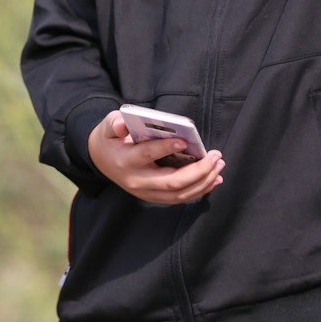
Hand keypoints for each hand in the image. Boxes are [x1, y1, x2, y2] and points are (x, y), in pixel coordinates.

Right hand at [88, 111, 225, 204]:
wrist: (101, 160)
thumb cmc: (110, 139)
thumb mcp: (107, 126)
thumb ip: (115, 123)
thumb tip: (123, 124)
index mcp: (124, 160)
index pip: (146, 155)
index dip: (165, 148)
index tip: (184, 141)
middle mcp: (137, 181)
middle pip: (172, 182)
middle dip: (198, 171)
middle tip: (216, 156)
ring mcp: (146, 193)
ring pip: (180, 194)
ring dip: (204, 182)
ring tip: (219, 165)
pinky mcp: (154, 197)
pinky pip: (181, 198)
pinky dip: (200, 190)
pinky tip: (214, 178)